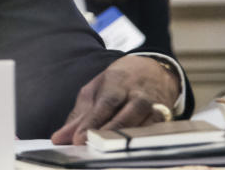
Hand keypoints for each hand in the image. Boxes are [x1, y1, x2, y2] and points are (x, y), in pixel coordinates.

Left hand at [51, 56, 179, 144]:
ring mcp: (156, 108)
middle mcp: (139, 94)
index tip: (77, 140)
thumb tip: (58, 139)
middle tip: (90, 147)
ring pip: (143, 128)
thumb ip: (78, 117)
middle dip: (107, 133)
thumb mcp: (94, 91)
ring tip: (108, 154)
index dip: (92, 123)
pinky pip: (155, 136)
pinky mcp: (166, 121)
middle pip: (126, 116)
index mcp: (118, 82)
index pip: (105, 103)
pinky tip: (128, 155)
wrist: (153, 70)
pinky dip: (141, 146)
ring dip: (125, 142)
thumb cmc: (118, 83)